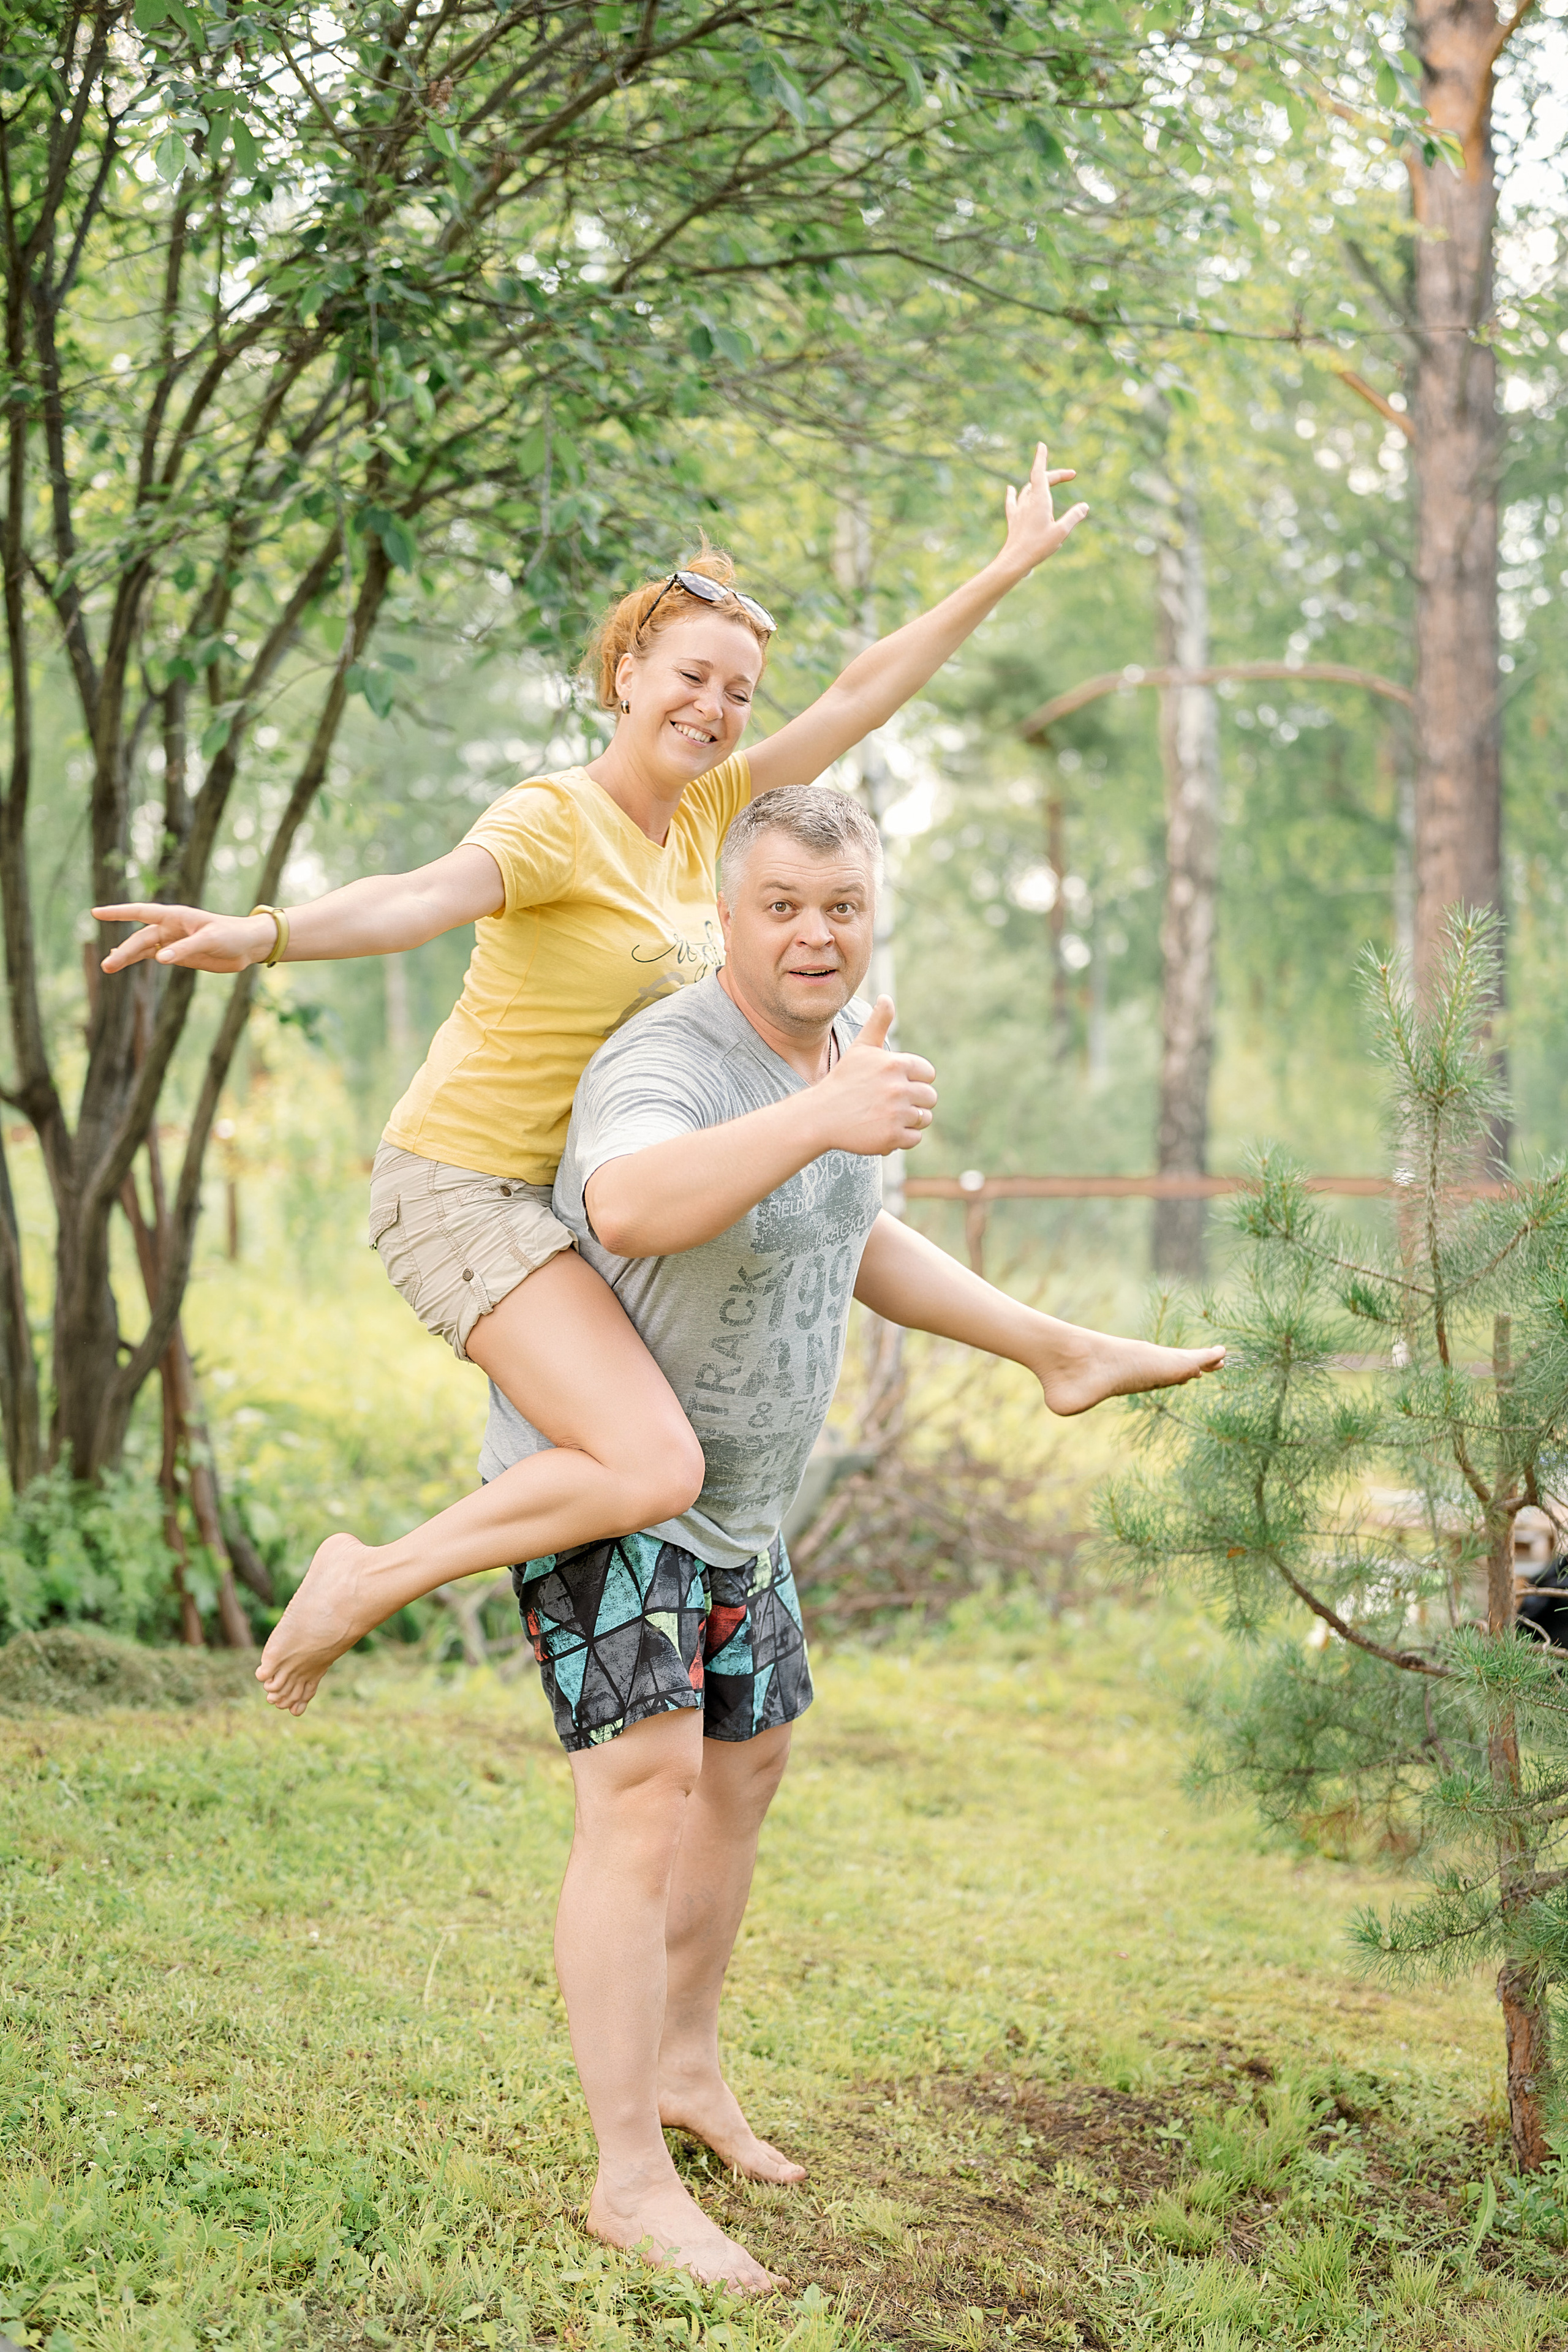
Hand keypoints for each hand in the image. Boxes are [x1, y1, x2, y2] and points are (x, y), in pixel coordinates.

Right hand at [93, 901, 275, 974]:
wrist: (248, 946)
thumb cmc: (231, 935)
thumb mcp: (209, 940)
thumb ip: (185, 949)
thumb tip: (159, 959)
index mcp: (175, 916)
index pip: (141, 912)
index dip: (118, 913)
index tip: (96, 912)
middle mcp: (170, 928)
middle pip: (140, 939)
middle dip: (123, 952)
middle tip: (107, 966)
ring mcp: (173, 942)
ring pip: (143, 949)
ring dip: (126, 957)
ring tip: (107, 968)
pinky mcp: (179, 955)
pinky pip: (153, 956)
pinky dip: (137, 959)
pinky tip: (122, 961)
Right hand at [813, 997, 935, 1158]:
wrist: (820, 1116)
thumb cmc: (843, 1080)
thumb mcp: (861, 1049)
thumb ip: (878, 1023)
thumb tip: (886, 998)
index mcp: (895, 1064)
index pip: (928, 1074)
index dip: (913, 1080)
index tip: (893, 1085)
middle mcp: (898, 1088)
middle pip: (930, 1097)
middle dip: (914, 1101)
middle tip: (888, 1103)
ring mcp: (896, 1113)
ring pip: (924, 1118)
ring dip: (908, 1120)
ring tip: (884, 1116)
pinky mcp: (892, 1137)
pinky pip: (914, 1139)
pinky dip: (901, 1138)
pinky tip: (881, 1130)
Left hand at [999, 441, 1088, 576]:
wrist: (1014, 560)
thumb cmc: (1038, 546)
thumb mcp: (1061, 532)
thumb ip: (1074, 517)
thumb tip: (1084, 506)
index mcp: (1040, 500)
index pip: (1040, 473)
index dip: (1041, 458)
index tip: (1041, 445)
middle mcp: (1027, 501)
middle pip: (1039, 480)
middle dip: (1055, 474)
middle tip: (1071, 474)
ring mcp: (1019, 510)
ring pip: (1027, 489)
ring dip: (1038, 482)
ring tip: (1047, 481)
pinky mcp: (1013, 520)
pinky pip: (1013, 502)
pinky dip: (1014, 493)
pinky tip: (1011, 489)